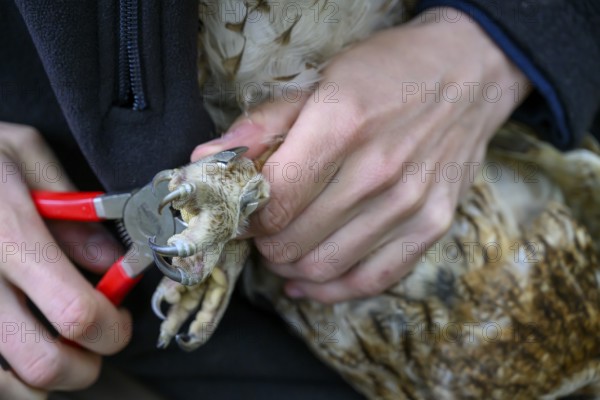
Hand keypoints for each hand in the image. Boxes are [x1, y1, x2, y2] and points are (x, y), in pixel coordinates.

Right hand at [0, 122, 130, 397]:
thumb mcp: (18, 153)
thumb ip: (73, 211)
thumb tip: (110, 263)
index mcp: (6, 235)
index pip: (76, 312)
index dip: (111, 328)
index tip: (117, 319)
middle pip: (44, 366)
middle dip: (85, 365)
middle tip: (93, 345)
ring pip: (7, 388)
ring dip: (44, 381)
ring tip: (54, 351)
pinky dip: (7, 383)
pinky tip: (15, 355)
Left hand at [192, 8, 529, 302]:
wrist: (469, 71)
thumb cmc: (389, 73)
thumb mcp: (321, 81)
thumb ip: (263, 124)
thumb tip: (207, 159)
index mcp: (342, 124)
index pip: (273, 198)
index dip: (247, 214)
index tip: (243, 211)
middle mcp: (378, 169)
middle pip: (294, 239)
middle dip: (264, 243)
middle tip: (259, 232)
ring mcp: (410, 203)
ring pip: (326, 266)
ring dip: (290, 267)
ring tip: (280, 251)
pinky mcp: (433, 226)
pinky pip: (373, 280)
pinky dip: (331, 290)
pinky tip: (307, 282)